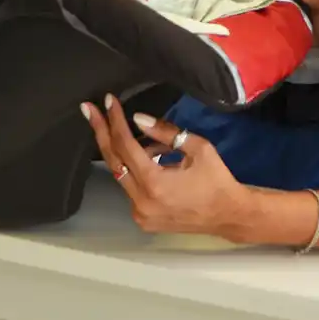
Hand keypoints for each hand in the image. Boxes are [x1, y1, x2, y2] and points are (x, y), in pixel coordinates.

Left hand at [81, 95, 249, 236]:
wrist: (229, 215)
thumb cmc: (217, 179)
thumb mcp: (197, 148)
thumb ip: (166, 133)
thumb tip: (137, 118)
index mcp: (155, 184)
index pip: (126, 146)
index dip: (115, 121)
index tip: (108, 101)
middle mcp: (141, 202)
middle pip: (113, 160)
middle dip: (101, 132)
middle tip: (89, 110)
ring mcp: (140, 214)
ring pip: (121, 174)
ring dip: (125, 152)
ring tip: (145, 139)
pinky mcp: (142, 219)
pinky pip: (131, 188)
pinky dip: (135, 169)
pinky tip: (151, 158)